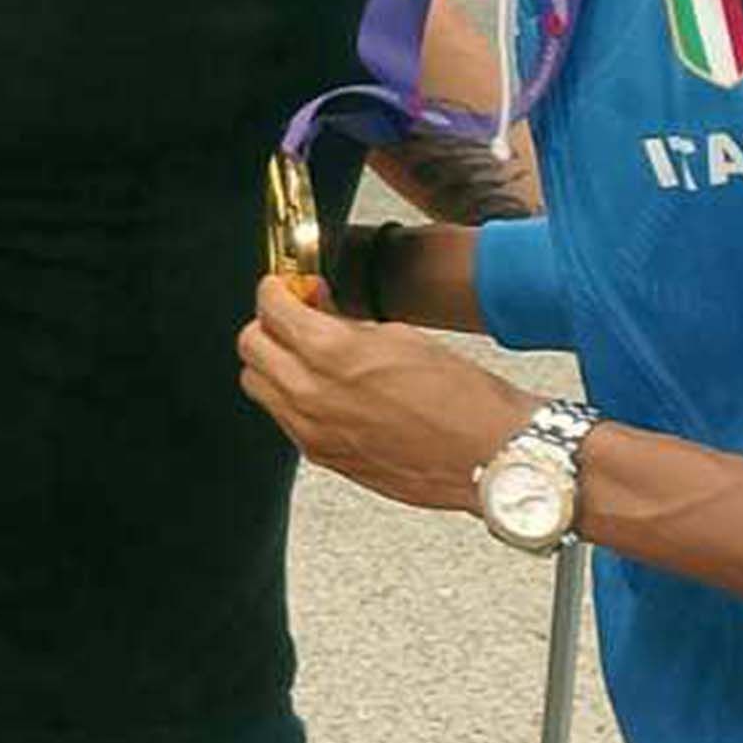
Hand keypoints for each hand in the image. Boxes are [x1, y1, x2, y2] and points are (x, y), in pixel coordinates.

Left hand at [234, 276, 537, 514]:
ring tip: (307, 354)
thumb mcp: (400, 337)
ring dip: (273, 363)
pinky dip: (291, 397)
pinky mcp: (322, 456)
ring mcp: (312, 431)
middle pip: (250, 348)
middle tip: (294, 316)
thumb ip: (345, 321)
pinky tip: (324, 389)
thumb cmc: (462, 398)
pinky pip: (283, 418)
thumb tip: (315, 307)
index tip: (284, 286)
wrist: (492, 456)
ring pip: (258, 386)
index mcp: (331, 354)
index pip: (270, 309)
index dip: (275, 290)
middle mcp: (311, 395)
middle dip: (267, 325)